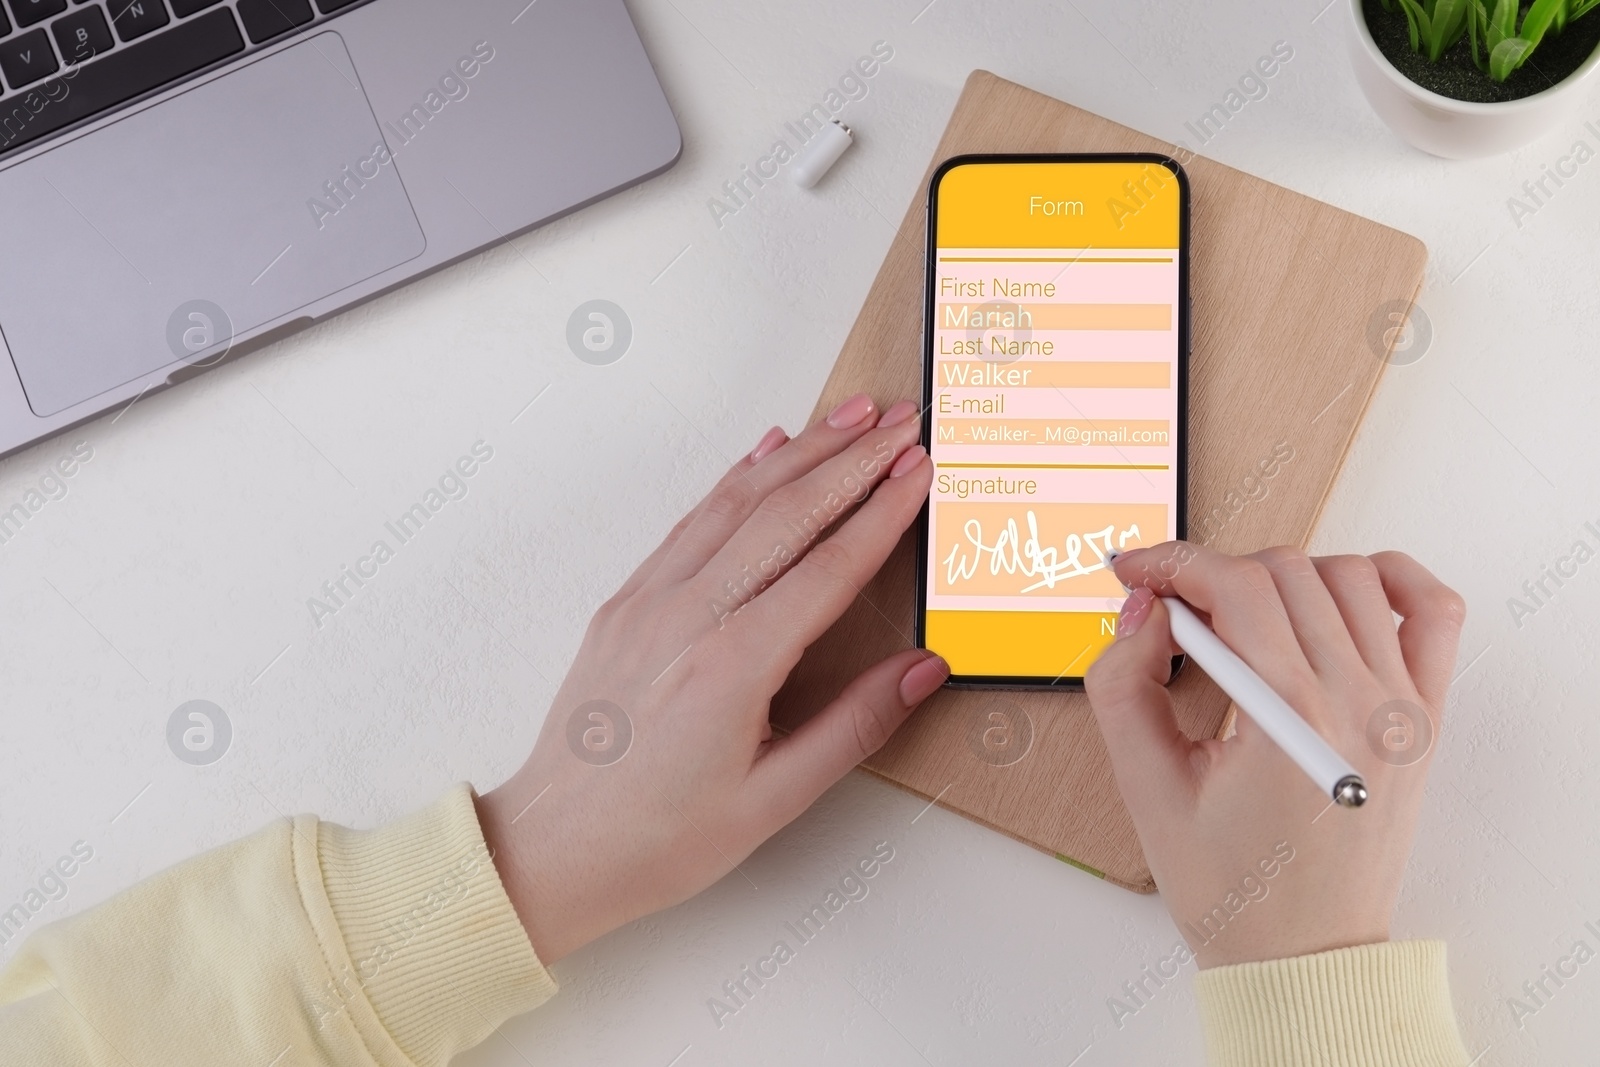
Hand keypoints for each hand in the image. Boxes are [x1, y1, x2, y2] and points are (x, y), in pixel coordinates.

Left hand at [476, 395, 944, 963]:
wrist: (554, 847)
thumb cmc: (658, 838)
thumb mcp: (774, 800)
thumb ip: (855, 726)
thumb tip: (924, 669)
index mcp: (731, 666)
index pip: (828, 568)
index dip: (881, 513)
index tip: (919, 470)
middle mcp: (686, 617)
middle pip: (785, 515)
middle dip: (849, 461)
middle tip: (900, 421)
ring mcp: (647, 602)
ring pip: (734, 504)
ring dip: (797, 455)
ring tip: (848, 419)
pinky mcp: (624, 602)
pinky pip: (690, 524)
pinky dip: (734, 481)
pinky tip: (765, 453)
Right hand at [1086, 542, 1465, 967]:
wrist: (1300, 953)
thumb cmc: (1229, 886)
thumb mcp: (1145, 787)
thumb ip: (1122, 686)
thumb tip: (1143, 610)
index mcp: (1289, 719)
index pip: (1234, 587)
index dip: (1172, 562)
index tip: (1137, 571)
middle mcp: (1357, 703)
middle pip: (1284, 572)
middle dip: (1214, 570)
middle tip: (1172, 604)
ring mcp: (1399, 707)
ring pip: (1348, 575)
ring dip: (1284, 574)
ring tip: (1243, 613)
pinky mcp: (1422, 717)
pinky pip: (1432, 609)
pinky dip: (1390, 578)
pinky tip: (1339, 591)